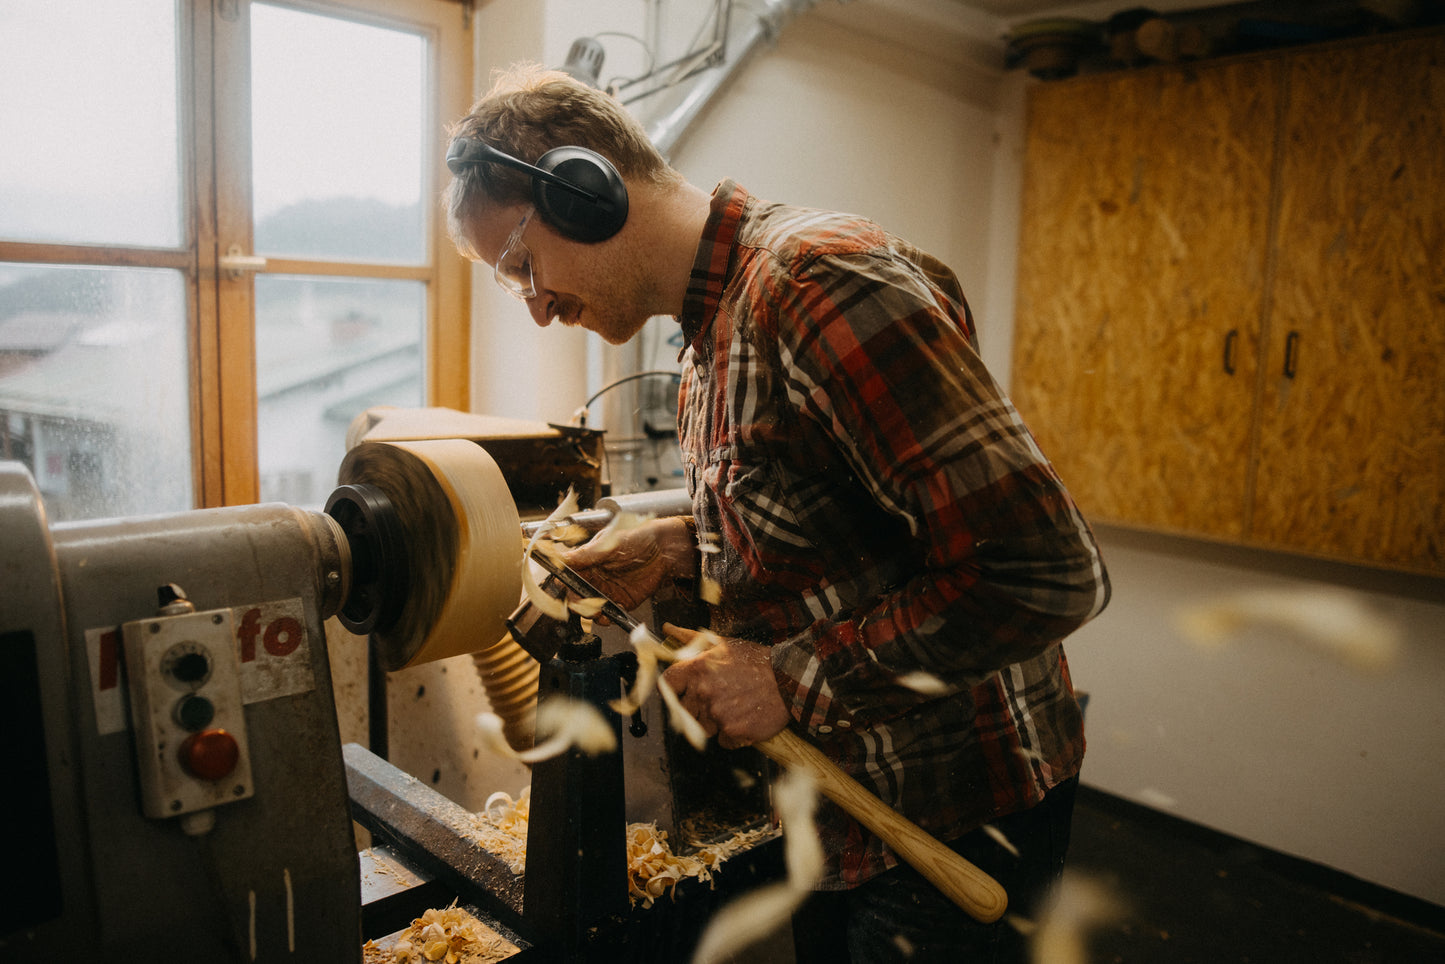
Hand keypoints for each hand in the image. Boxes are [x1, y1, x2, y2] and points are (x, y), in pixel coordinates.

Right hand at [561, 516, 694, 612]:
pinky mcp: (621, 601)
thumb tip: (560, 558)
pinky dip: (608, 617)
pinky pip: (609, 614)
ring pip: (590, 608)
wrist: (665, 549)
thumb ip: (585, 554)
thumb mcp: (609, 543)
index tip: (565, 590)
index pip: (566, 576)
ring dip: (591, 613)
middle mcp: (594, 577)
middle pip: (575, 596)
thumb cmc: (637, 537)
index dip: (563, 584)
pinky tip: (611, 614)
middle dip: (577, 603)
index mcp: (586, 561)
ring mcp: (607, 590)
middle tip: (584, 604)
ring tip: (598, 612)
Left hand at [663, 625, 791, 748]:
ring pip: (703, 728)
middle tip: (718, 699)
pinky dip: (732, 735)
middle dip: (698, 707)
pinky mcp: (733, 733)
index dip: (673, 690)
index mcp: (698, 669)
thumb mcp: (723, 644)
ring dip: (715, 722)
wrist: (790, 679)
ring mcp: (718, 715)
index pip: (667, 684)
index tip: (681, 692)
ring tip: (734, 708)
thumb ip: (691, 638)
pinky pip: (723, 741)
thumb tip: (668, 629)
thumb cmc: (757, 660)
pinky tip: (745, 719)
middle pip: (684, 710)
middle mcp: (704, 693)